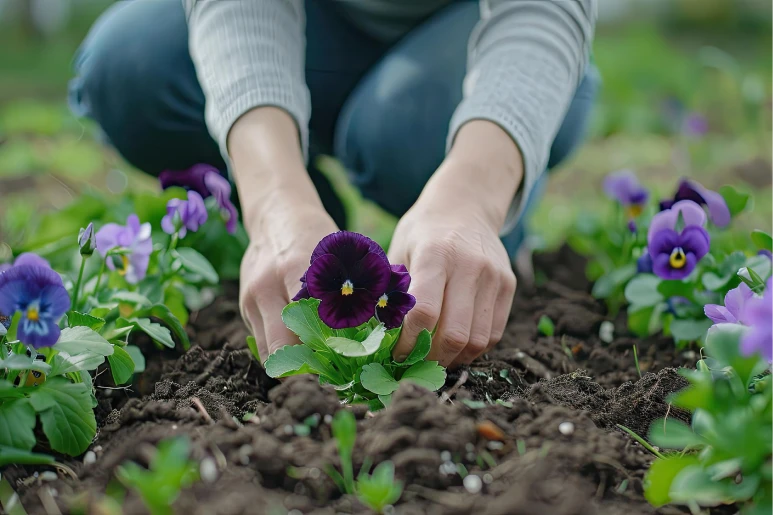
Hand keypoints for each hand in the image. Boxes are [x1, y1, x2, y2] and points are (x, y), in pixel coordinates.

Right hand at [239, 206, 337, 360]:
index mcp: (294, 269)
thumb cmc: (314, 236)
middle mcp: (266, 287)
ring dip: (292, 363)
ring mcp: (250, 299)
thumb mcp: (336, 254)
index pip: (309, 320)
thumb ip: (348, 288)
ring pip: (268, 352)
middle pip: (282, 345)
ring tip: (318, 366)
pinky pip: (262, 342)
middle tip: (332, 372)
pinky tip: (303, 349)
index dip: (328, 346)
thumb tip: (375, 327)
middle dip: (307, 365)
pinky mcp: (244, 308)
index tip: (349, 360)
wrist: (275, 216)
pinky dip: (282, 350)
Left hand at [388, 200, 515, 366]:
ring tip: (435, 358)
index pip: (424, 313)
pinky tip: (455, 347)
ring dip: (454, 359)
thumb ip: (389, 290)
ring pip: (478, 341)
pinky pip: (494, 334)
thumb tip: (374, 336)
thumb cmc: (422, 233)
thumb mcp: (397, 250)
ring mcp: (494, 276)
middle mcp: (469, 266)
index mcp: (435, 255)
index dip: (408, 343)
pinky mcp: (509, 285)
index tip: (396, 354)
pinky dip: (473, 350)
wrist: (464, 206)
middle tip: (415, 364)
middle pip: (455, 334)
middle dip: (432, 358)